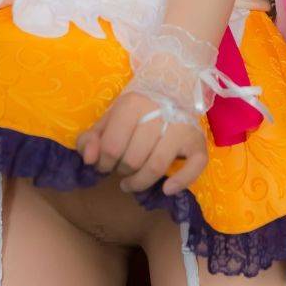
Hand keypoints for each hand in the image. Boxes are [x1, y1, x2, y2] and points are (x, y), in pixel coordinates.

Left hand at [75, 88, 208, 195]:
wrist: (170, 96)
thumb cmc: (135, 115)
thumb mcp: (109, 121)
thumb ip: (91, 139)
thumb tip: (88, 159)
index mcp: (133, 104)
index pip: (112, 146)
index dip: (103, 163)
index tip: (104, 165)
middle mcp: (159, 113)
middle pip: (133, 159)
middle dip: (122, 171)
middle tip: (121, 170)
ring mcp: (181, 128)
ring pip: (156, 167)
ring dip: (140, 182)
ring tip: (132, 184)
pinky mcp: (197, 142)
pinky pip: (194, 167)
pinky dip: (180, 182)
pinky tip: (167, 189)